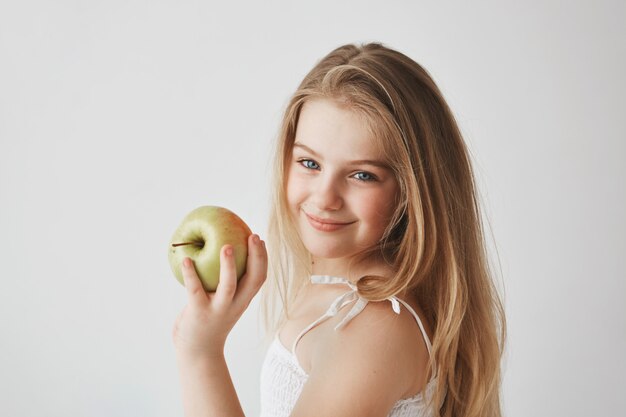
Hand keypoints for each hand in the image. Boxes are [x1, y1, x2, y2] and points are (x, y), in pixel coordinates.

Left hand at [172, 234, 267, 357]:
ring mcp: (218, 310)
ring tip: (226, 246)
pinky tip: (186, 260)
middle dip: (256, 258)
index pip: (260, 278)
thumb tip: (224, 251)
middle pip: (252, 280)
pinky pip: (195, 290)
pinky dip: (191, 274)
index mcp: (243, 300)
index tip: (259, 239)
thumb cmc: (211, 320)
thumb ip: (228, 284)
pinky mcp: (199, 313)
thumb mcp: (226, 303)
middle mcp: (235, 305)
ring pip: (228, 286)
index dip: (263, 258)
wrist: (198, 352)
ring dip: (228, 266)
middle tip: (253, 236)